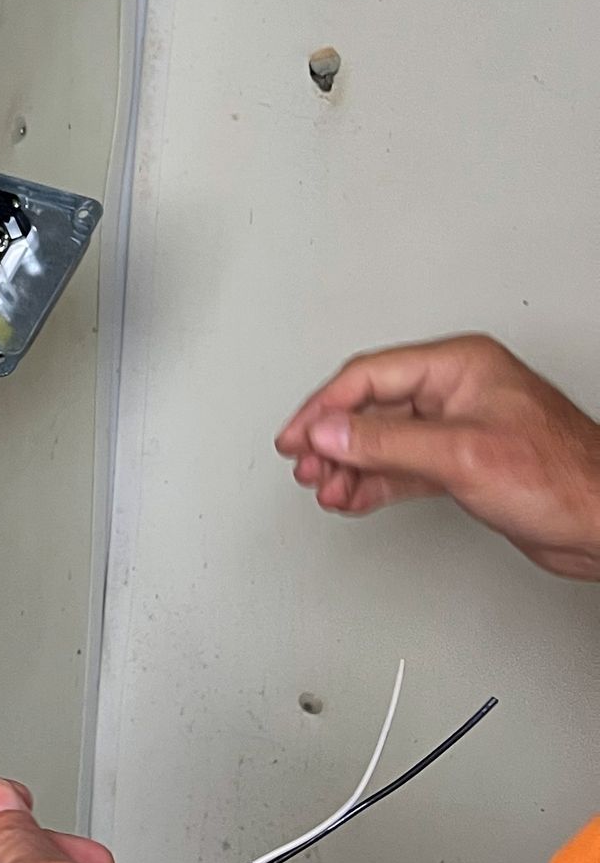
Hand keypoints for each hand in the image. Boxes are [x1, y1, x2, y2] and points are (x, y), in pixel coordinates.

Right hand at [275, 335, 599, 580]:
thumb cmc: (563, 477)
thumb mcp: (461, 454)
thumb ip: (387, 444)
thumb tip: (329, 433)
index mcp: (460, 366)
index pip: (370, 377)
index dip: (325, 408)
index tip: (298, 437)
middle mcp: (457, 391)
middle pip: (372, 408)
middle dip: (334, 441)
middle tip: (305, 466)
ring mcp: (460, 427)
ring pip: (384, 441)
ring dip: (350, 466)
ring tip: (324, 487)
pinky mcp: (463, 463)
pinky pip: (403, 467)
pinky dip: (375, 483)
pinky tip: (354, 496)